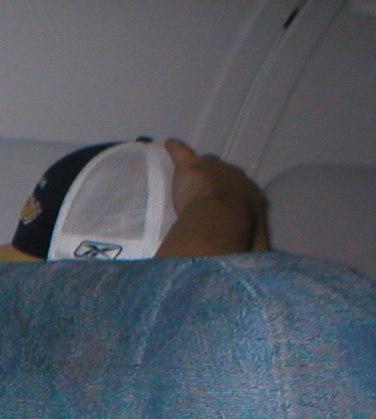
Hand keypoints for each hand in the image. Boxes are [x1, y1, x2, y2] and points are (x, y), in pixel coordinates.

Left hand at [162, 138, 268, 253]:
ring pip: (207, 167)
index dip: (232, 203)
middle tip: (205, 196)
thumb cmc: (238, 236)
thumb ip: (252, 252)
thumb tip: (257, 265)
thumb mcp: (252, 247)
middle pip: (225, 179)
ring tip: (189, 175)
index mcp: (252, 197)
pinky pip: (182, 152)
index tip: (226, 212)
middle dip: (217, 185)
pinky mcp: (193, 165)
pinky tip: (168, 145)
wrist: (219, 220)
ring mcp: (215, 168)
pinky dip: (175, 149)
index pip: (242, 196)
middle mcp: (237, 178)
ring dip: (200, 171)